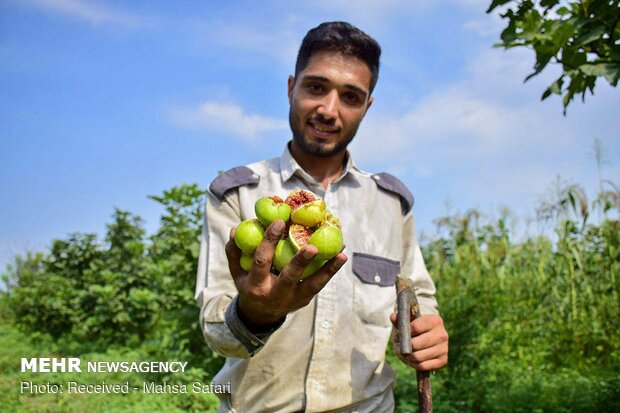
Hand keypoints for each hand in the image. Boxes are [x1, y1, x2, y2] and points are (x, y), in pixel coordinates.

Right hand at [226, 219, 346, 330]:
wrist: (261, 315)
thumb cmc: (250, 285)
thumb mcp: (237, 273)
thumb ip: (234, 252)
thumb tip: (235, 229)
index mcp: (256, 285)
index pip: (262, 261)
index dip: (269, 241)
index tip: (279, 222)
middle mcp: (275, 294)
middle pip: (290, 277)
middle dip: (301, 262)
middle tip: (313, 246)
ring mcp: (293, 299)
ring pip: (313, 285)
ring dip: (328, 269)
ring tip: (341, 254)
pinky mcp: (305, 300)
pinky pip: (320, 284)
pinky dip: (331, 269)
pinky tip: (341, 254)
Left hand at [390, 313, 448, 370]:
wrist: (429, 338)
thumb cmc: (416, 328)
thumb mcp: (409, 321)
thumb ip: (400, 319)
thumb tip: (393, 316)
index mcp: (435, 320)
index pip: (415, 327)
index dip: (403, 332)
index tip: (398, 335)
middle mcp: (442, 334)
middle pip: (416, 344)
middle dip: (403, 347)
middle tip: (397, 346)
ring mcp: (444, 348)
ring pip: (418, 356)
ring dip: (406, 357)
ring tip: (402, 353)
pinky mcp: (443, 360)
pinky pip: (423, 366)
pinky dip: (414, 364)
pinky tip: (410, 359)